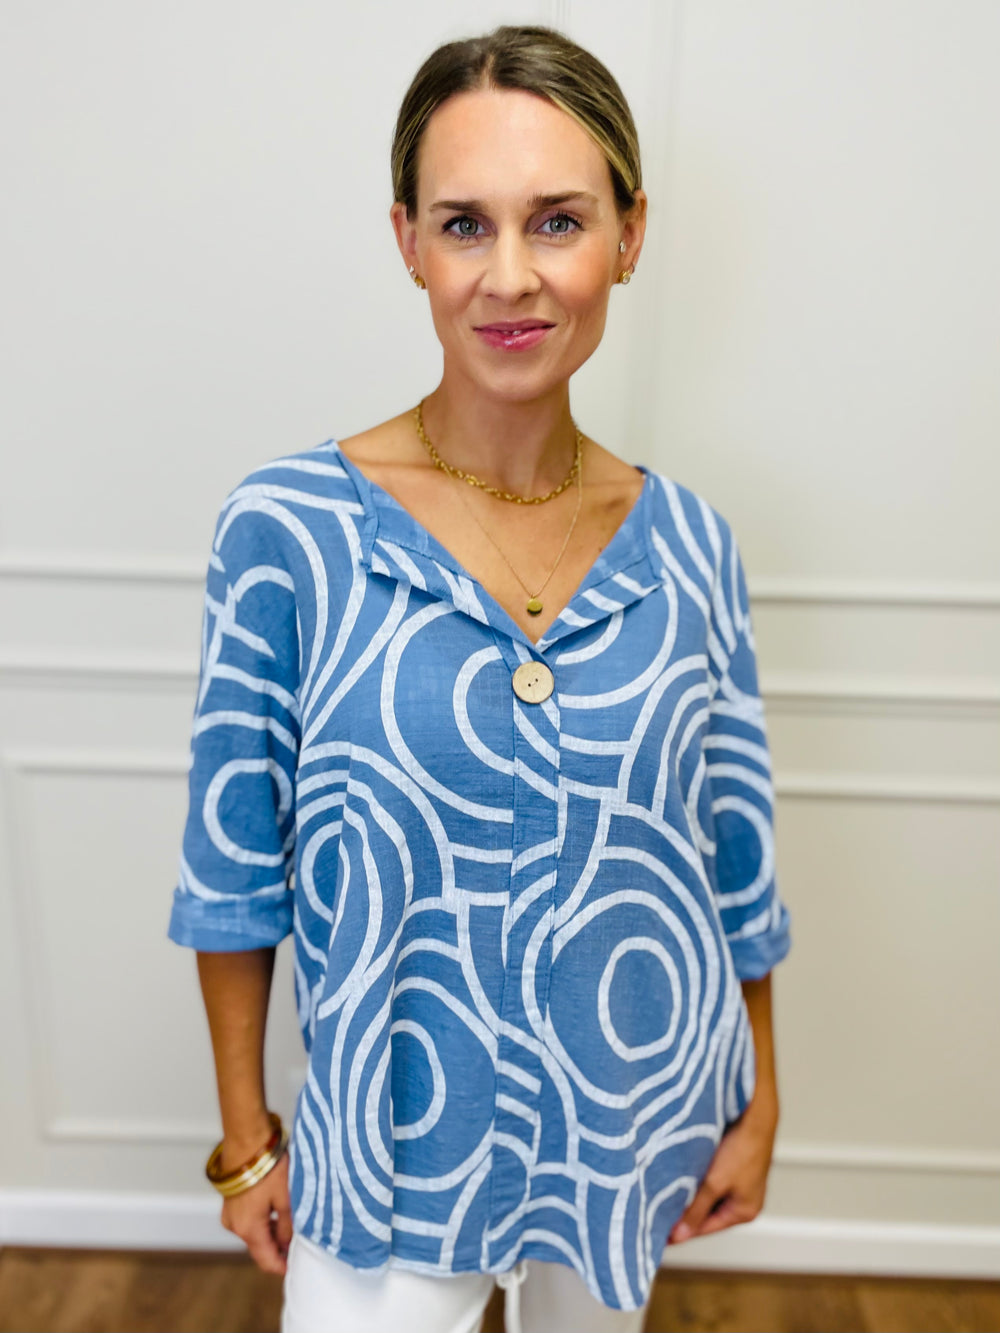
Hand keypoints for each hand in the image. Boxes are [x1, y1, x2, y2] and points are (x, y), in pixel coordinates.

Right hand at [220, 1152, 292, 1274]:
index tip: (296, 1264)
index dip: (282, 1265)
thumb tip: (289, 1242)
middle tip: (300, 1241)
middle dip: (279, 1247)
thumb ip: (288, 1225)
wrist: (246, 1139)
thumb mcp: (286, 1197)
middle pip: (260, 1246)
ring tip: (292, 1223)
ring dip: (271, 1232)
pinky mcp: (230, 1202)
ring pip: (254, 1232)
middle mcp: (235, 1226)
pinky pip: (248, 1219)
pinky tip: (277, 1210)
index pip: (266, 1260)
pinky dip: (262, 1220)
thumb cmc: (267, 1166)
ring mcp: (230, 1214)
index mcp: (248, 1229)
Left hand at [668, 1096, 776, 1244]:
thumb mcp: (715, 1183)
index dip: (680, 1230)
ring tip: (664, 1190)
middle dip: (683, 1210)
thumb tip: (680, 1236)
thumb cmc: (741, 1148)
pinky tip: (680, 1170)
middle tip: (655, 1210)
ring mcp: (740, 1180)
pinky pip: (710, 1176)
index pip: (705, 1229)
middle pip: (706, 1212)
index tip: (656, 1233)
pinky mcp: (734, 1163)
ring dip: (689, 1192)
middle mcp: (744, 1199)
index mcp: (744, 1212)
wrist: (754, 1112)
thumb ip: (696, 1210)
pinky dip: (695, 1176)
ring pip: (707, 1193)